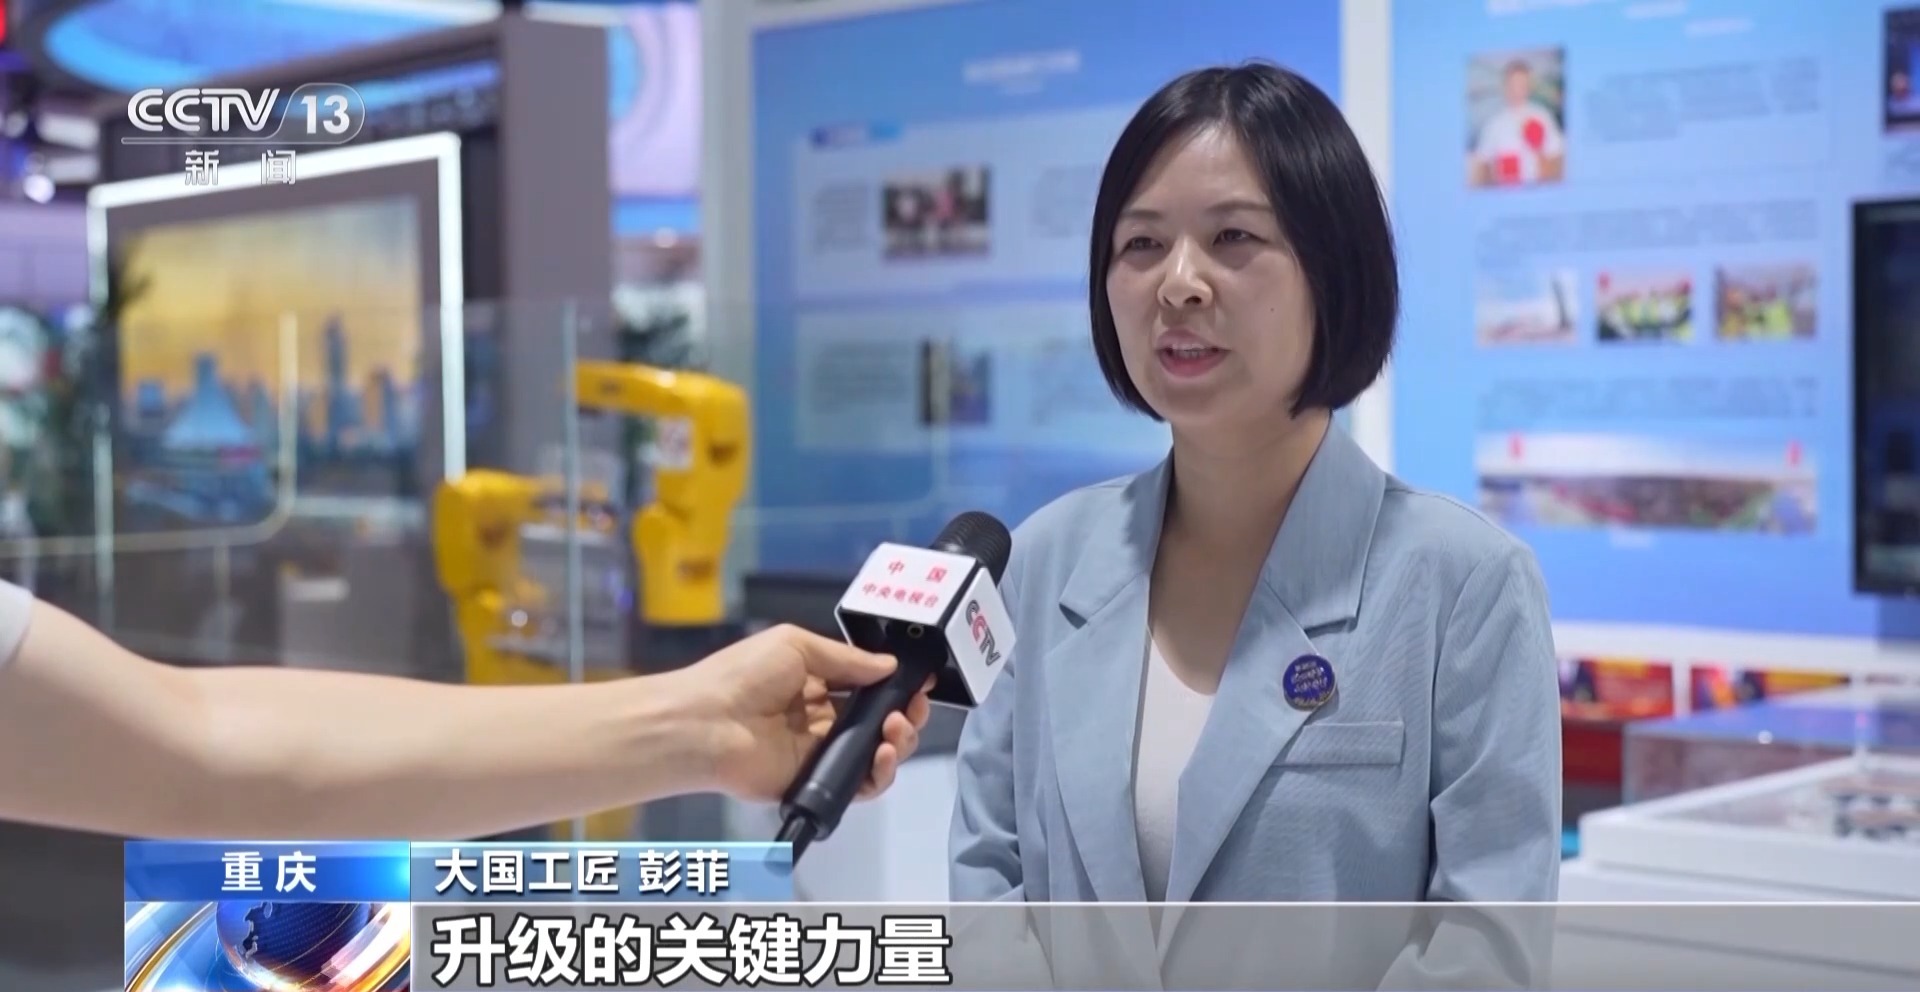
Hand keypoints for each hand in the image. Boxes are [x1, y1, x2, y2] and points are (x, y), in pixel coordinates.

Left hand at [674, 625, 932, 803]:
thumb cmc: (741, 676)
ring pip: (875, 754)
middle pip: (878, 722)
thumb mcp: (796, 645)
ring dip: (898, 742)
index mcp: (814, 683)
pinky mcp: (814, 783)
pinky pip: (858, 784)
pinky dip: (879, 773)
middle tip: (914, 707)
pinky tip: (882, 754)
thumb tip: (888, 665)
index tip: (918, 681)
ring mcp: (819, 753)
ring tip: (896, 729)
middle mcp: (820, 719)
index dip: (895, 686)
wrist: (705, 723)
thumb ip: (847, 658)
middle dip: (906, 714)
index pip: (867, 687)